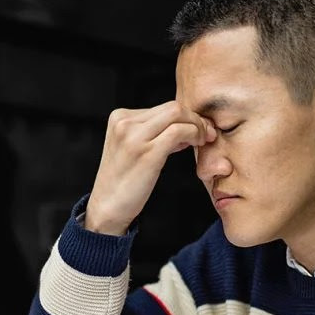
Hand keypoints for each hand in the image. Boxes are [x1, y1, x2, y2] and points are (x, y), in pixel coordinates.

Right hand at [85, 102, 216, 234]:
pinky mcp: (146, 151)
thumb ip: (154, 133)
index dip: (185, 117)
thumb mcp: (133, 148)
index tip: (197, 130)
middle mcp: (125, 122)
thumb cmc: (123, 181)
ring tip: (202, 141)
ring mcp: (134, 136)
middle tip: (207, 134)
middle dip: (195, 119)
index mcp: (119, 118)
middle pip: (172, 107)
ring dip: (197, 126)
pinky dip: (194, 135)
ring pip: (177, 114)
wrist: (107, 207)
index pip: (162, 107)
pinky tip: (196, 145)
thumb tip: (186, 125)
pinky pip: (179, 131)